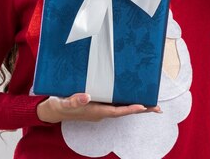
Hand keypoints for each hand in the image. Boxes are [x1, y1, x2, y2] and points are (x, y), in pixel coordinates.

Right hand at [37, 93, 160, 122]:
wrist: (52, 110)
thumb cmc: (58, 104)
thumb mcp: (63, 102)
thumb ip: (74, 100)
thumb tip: (87, 97)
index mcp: (95, 111)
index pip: (117, 110)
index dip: (130, 109)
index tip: (144, 106)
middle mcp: (101, 111)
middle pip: (124, 110)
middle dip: (141, 109)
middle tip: (158, 108)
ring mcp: (100, 108)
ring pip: (122, 107)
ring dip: (136, 106)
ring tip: (151, 103)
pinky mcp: (98, 104)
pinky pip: (116, 103)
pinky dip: (126, 101)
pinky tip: (132, 96)